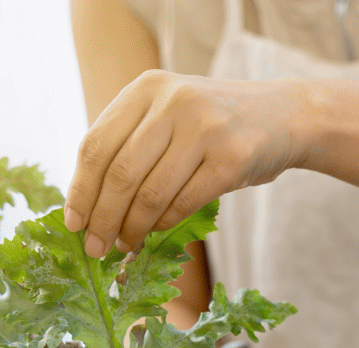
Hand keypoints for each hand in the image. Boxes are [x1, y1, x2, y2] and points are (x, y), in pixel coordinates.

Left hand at [64, 70, 310, 256]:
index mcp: (147, 88)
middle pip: (119, 174)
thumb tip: (87, 205)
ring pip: (150, 193)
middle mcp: (173, 102)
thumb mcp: (169, 114)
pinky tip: (157, 234)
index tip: (73, 224)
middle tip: (94, 248)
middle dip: (102, 219)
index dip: (79, 191)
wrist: (285, 116)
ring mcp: (205, 128)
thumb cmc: (215, 125)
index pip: (96, 146)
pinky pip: (184, 203)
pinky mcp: (232, 158)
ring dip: (133, 228)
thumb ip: (131, 143)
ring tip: (125, 245)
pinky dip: (165, 225)